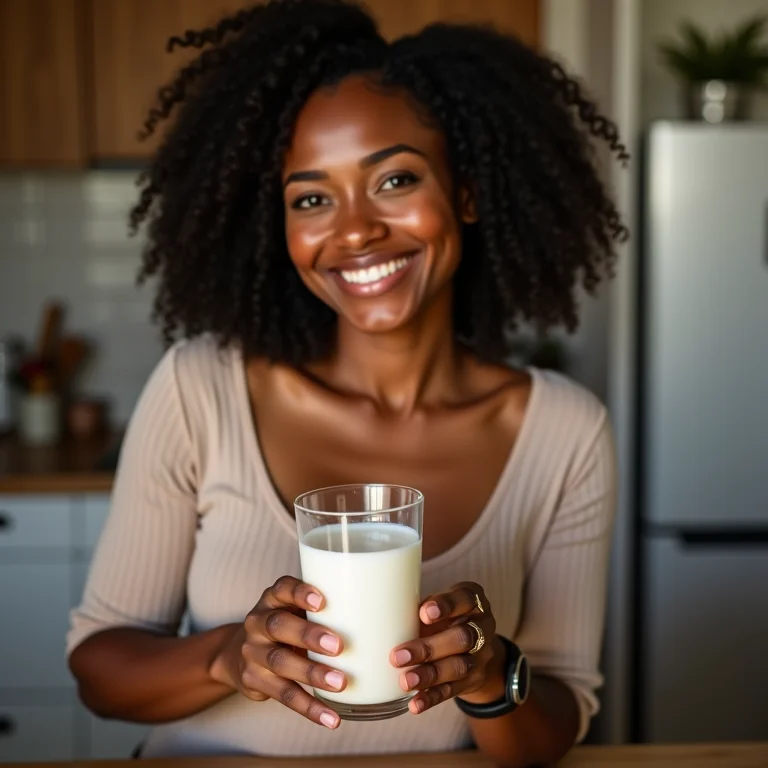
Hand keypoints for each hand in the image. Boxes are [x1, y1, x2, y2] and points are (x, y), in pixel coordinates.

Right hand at [209, 576, 345, 728]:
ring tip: (340, 683)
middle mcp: (258, 622)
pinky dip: (309, 708)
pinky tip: (331, 717)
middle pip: (279, 625)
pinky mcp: (253, 681)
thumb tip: (380, 614)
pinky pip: (283, 695)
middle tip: (339, 646)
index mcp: (272, 599)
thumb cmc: (287, 627)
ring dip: (312, 673)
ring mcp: (253, 652)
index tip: (322, 601)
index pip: (282, 589)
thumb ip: (324, 609)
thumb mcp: (295, 610)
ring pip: (280, 662)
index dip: (300, 593)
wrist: (240, 654)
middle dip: (309, 636)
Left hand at [390, 582, 502, 714]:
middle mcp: (482, 626)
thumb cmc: (446, 618)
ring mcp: (481, 656)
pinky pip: (453, 690)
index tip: (423, 613)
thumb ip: (419, 609)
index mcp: (472, 600)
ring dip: (429, 675)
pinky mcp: (474, 680)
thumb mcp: (438, 605)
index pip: (464, 599)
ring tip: (405, 681)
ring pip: (459, 666)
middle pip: (462, 637)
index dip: (446, 606)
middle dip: (429, 648)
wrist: (475, 647)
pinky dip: (433, 698)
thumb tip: (382, 616)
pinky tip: (415, 703)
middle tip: (398, 656)